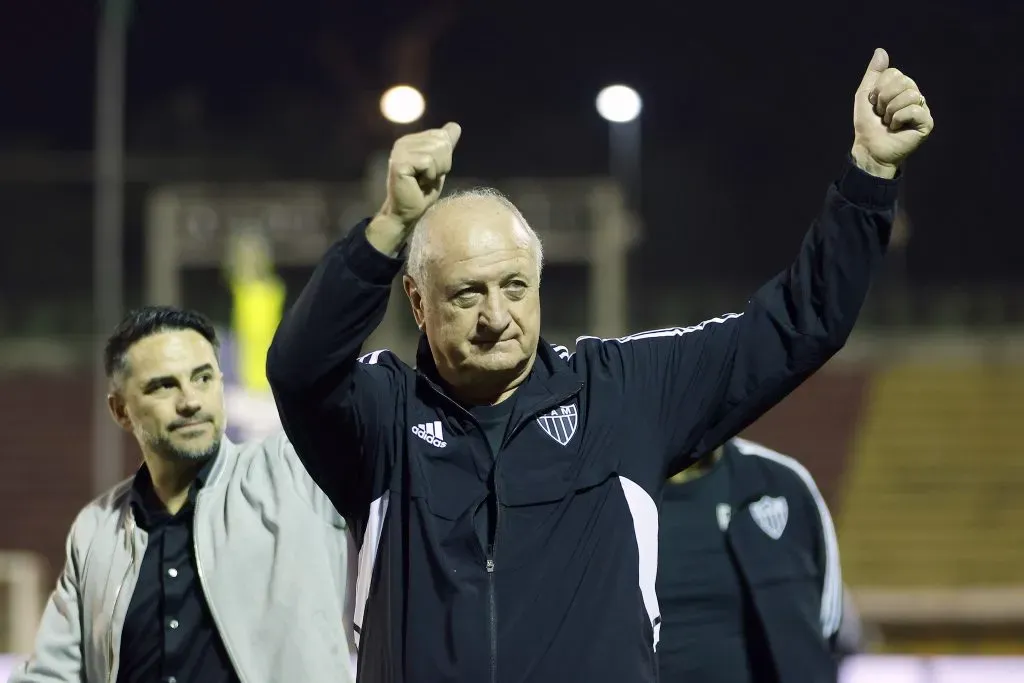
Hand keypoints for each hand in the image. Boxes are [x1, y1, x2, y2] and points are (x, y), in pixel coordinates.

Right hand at [379, 122, 462, 226]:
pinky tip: (418, 183)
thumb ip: (445, 146)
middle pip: (441, 142)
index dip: (444, 157)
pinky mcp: (399, 163)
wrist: (407, 213)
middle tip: (426, 178)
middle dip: (441, 164)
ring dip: (435, 171)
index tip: (431, 171)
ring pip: (435, 151)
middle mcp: (403, 141)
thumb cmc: (422, 192)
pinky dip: (429, 176)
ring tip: (422, 181)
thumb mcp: (439, 165)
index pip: (442, 136)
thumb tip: (455, 125)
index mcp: (412, 140)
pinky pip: (427, 162)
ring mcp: (400, 151)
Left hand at [851, 49, 933, 177]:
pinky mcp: (927, 122)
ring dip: (891, 111)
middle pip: (903, 81)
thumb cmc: (867, 124)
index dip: (879, 89)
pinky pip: (914, 110)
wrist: (869, 148)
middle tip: (882, 114)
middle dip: (885, 99)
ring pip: (910, 94)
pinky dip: (899, 119)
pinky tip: (897, 128)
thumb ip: (873, 73)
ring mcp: (922, 108)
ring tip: (888, 122)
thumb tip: (881, 50)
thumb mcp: (864, 95)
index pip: (894, 73)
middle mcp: (914, 95)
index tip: (874, 104)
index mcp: (901, 87)